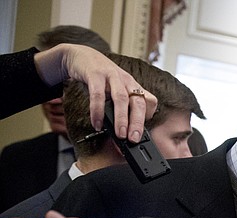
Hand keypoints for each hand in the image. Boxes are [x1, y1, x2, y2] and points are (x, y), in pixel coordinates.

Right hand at [34, 43, 157, 140]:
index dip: (149, 117)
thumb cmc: (100, 77)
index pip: (150, 101)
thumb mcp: (115, 89)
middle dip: (138, 123)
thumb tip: (123, 131)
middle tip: (134, 139)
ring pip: (121, 98)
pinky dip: (97, 111)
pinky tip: (96, 123)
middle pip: (138, 102)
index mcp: (134, 86)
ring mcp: (112, 76)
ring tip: (120, 134)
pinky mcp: (95, 74)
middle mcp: (126, 80)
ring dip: (121, 118)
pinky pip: (97, 94)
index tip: (143, 133)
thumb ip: (120, 107)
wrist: (80, 55)